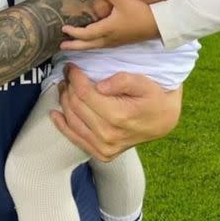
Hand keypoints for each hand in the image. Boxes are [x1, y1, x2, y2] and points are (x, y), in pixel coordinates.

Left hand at [51, 64, 180, 162]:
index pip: (85, 93)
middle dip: (69, 87)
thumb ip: (122, 81)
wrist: (164, 122)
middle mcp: (108, 135)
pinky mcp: (102, 154)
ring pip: (72, 121)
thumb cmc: (155, 98)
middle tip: (67, 74)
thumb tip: (99, 86)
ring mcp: (104, 148)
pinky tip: (55, 114)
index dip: (75, 77)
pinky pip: (76, 139)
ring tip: (64, 87)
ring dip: (64, 102)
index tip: (71, 66)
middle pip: (76, 106)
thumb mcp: (144, 83)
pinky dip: (62, 126)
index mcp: (119, 116)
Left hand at [61, 0, 157, 49]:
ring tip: (72, 46)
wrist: (158, 25)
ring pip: (94, 47)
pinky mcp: (120, 42)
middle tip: (61, 46)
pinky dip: (92, 45)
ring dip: (82, 46)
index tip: (63, 28)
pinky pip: (101, 46)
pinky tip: (91, 41)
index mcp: (107, 29)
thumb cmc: (140, 13)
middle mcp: (109, 38)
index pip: (86, 34)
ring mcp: (115, 42)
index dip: (74, 32)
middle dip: (74, 45)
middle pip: (87, 45)